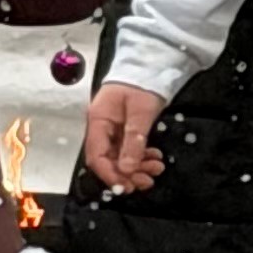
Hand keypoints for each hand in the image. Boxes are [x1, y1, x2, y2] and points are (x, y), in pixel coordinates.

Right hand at [83, 80, 168, 194]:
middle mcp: (101, 128)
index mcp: (98, 122)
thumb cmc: (142, 84)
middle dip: (126, 174)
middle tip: (146, 182)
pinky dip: (141, 157)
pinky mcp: (124, 129)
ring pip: (119, 157)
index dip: (110, 174)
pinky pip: (129, 149)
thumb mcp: (141, 112)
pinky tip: (154, 158)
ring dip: (136, 167)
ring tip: (156, 170)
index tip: (125, 186)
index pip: (96, 156)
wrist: (150, 66)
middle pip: (107, 160)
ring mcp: (112, 129)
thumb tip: (127, 169)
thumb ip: (133, 141)